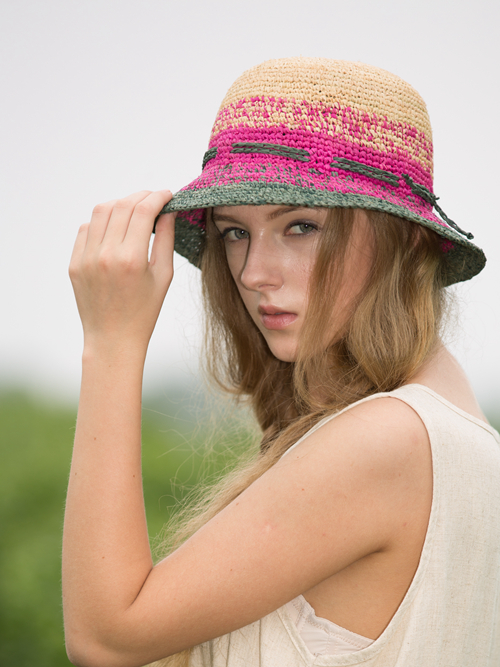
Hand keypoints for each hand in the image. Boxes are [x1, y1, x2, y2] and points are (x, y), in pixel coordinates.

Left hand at [69, 190, 174, 355]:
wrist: (113, 338)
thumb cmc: (144, 311)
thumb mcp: (163, 276)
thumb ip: (166, 240)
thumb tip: (168, 211)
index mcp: (130, 259)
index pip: (144, 211)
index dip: (158, 197)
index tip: (168, 195)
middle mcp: (105, 255)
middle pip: (122, 205)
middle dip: (141, 196)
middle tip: (154, 199)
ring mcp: (86, 258)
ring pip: (101, 211)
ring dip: (120, 203)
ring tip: (134, 210)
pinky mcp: (75, 263)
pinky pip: (86, 228)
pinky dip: (102, 220)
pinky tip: (115, 227)